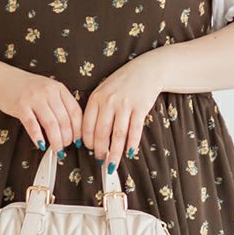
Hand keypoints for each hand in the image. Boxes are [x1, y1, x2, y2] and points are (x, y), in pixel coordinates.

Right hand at [0, 64, 81, 154]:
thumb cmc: (27, 87)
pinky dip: (38, 138)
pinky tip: (41, 144)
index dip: (78, 129)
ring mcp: (34, 98)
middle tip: (64, 147)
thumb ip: (60, 104)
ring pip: (51, 125)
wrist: (2, 78)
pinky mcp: (21, 106)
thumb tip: (72, 129)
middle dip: (66, 138)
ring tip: (56, 149)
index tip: (78, 140)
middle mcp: (48, 91)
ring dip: (55, 141)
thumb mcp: (48, 90)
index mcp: (58, 88)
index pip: (75, 111)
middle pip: (64, 120)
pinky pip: (33, 125)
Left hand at [81, 51, 165, 171]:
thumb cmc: (123, 83)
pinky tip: (129, 153)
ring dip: (115, 153)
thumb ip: (96, 109)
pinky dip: (132, 144)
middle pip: (101, 133)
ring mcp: (125, 104)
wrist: (146, 70)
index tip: (90, 150)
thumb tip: (90, 136)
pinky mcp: (140, 107)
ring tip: (113, 164)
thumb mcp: (104, 91)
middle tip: (101, 161)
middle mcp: (109, 101)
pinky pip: (135, 130)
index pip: (87, 125)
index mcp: (96, 98)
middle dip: (100, 151)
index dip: (88, 141)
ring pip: (118, 135)